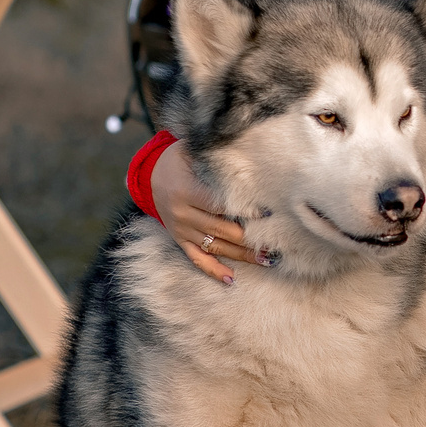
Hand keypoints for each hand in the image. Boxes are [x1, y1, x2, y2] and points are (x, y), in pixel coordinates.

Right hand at [154, 144, 255, 282]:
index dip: (243, 210)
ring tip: (267, 260)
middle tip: (276, 242)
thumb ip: (212, 153)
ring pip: (215, 246)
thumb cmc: (178, 160)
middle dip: (249, 237)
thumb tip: (244, 146)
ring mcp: (181, 230)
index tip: (267, 214)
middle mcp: (183, 214)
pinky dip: (213, 270)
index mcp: (186, 191)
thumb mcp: (189, 150)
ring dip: (241, 255)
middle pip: (221, 229)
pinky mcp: (180, 239)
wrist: (149, 176)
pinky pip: (196, 259)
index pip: (219, 204)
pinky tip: (231, 279)